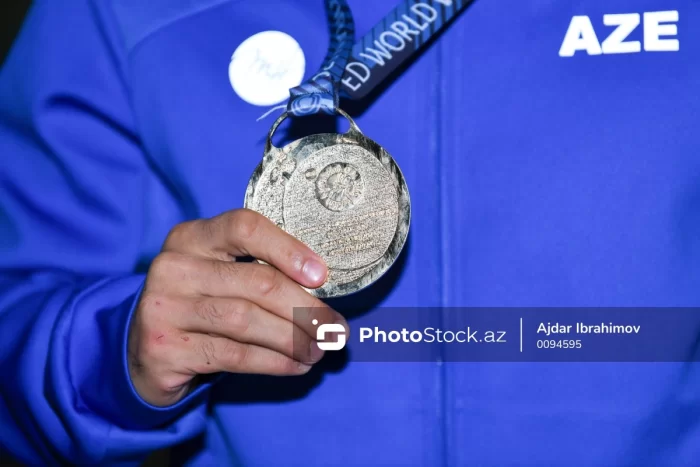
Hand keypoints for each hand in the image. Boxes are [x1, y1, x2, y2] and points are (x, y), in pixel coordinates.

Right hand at [127, 209, 346, 406]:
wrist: (144, 351)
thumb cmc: (199, 306)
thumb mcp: (219, 276)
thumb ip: (258, 271)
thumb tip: (321, 291)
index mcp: (191, 237)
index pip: (245, 227)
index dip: (288, 249)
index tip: (321, 276)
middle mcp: (173, 267)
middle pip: (256, 281)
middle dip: (306, 308)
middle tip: (335, 329)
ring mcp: (164, 308)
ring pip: (247, 321)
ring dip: (294, 339)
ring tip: (319, 350)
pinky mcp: (165, 349)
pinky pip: (234, 355)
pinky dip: (274, 361)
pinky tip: (296, 365)